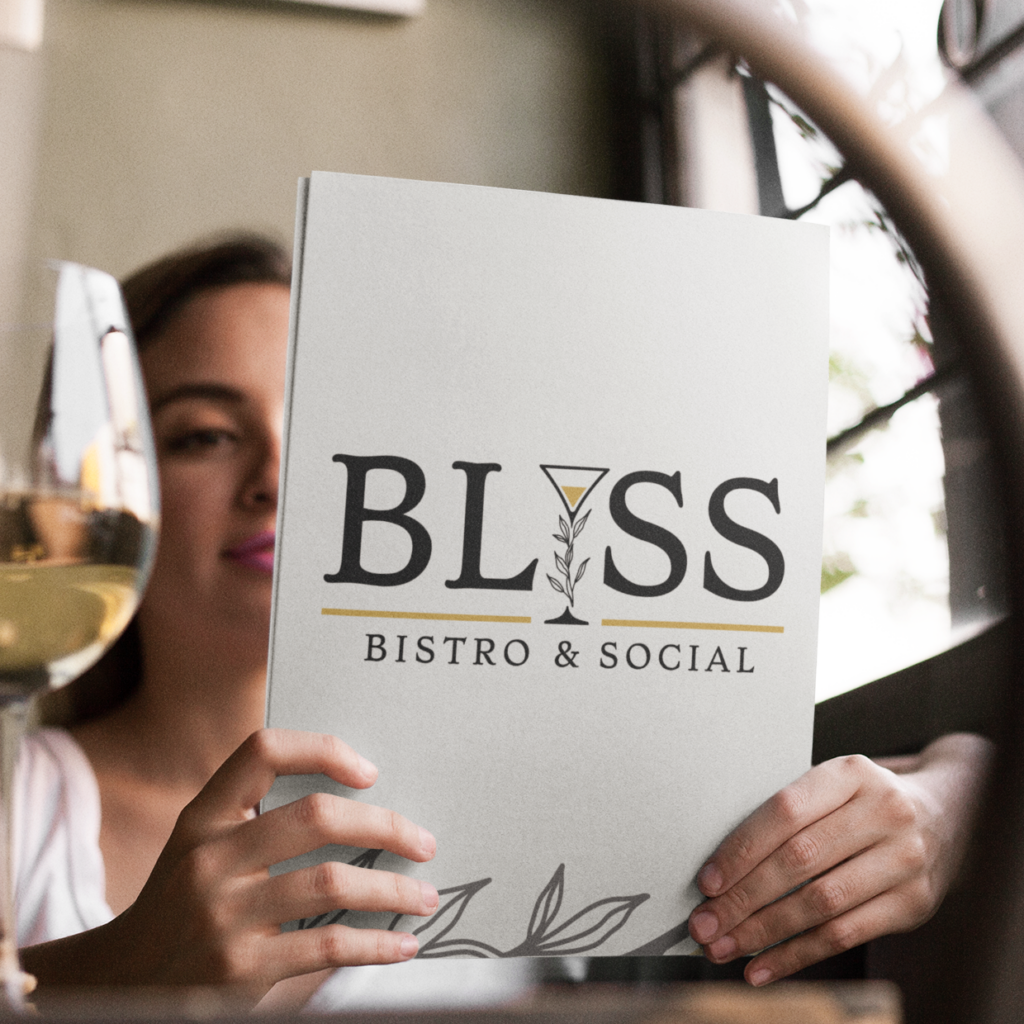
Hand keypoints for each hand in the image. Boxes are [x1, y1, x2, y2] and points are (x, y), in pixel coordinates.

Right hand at [23, 729, 438, 1003]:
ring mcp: (222, 915)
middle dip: (385, 826)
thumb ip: (258, 821)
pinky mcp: (239, 969)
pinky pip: (326, 946)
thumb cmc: (184, 904)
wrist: (121, 984)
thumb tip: (363, 800)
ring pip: (330, 883)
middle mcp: (208, 858)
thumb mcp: (202, 848)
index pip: (262, 751)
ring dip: (392, 890)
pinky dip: (375, 944)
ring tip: (425, 896)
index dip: (322, 749)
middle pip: (316, 817)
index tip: (370, 771)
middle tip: (424, 841)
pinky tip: (401, 943)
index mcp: (202, 817)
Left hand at [687, 733, 992, 984]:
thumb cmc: (864, 802)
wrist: (950, 813)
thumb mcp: (834, 786)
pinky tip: (762, 967)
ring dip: (763, 932)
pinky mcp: (915, 903)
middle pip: (799, 861)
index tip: (706, 882)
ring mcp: (904, 859)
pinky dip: (797, 955)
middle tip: (703, 925)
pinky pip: (845, 935)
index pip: (785, 812)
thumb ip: (788, 815)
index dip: (742, 849)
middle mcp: (883, 812)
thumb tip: (719, 870)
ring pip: (820, 903)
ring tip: (723, 947)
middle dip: (743, 898)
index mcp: (851, 773)